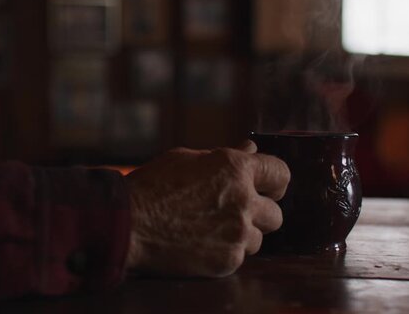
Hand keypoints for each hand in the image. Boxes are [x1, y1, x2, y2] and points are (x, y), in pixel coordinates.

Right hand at [125, 140, 289, 276]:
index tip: (269, 188)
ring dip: (241, 235)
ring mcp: (237, 232)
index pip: (281, 173)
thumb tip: (251, 148)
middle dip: (258, 214)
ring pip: (258, 238)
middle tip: (234, 213)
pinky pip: (239, 257)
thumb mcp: (187, 159)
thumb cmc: (152, 185)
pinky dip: (224, 252)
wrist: (127, 223)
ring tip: (211, 230)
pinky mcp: (228, 259)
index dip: (275, 182)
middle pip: (276, 213)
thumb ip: (224, 156)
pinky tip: (201, 244)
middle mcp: (243, 199)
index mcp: (235, 168)